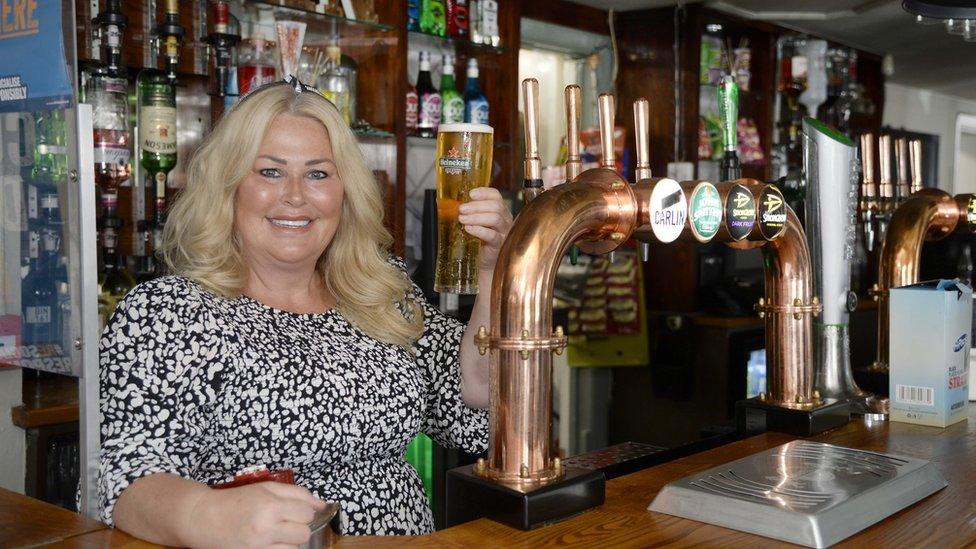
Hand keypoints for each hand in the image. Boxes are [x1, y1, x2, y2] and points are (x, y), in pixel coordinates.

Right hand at [186, 481, 326, 548]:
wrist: (203, 518)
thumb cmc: (235, 500)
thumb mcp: (265, 488)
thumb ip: (297, 494)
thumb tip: (322, 504)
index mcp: (271, 504)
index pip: (306, 512)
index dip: (303, 511)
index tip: (293, 510)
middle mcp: (267, 526)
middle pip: (304, 532)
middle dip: (298, 526)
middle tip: (284, 522)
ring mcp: (260, 545)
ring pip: (295, 547)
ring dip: (290, 540)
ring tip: (275, 532)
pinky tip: (270, 541)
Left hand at [458, 187, 513, 272]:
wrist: (482, 261)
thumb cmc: (478, 241)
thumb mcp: (474, 223)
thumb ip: (468, 212)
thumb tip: (451, 203)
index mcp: (499, 211)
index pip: (496, 196)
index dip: (484, 192)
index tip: (470, 194)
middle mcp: (504, 220)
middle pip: (496, 206)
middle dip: (477, 205)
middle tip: (462, 209)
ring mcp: (504, 233)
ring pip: (495, 219)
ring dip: (476, 217)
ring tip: (462, 219)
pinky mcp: (499, 245)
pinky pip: (492, 235)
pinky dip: (479, 230)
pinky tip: (468, 229)